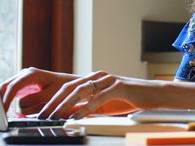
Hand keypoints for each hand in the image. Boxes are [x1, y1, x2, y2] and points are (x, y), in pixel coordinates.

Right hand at [0, 67, 79, 113]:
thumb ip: (35, 99)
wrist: (69, 84)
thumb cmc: (62, 88)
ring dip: (7, 101)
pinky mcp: (22, 86)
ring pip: (7, 90)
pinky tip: (10, 110)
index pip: (14, 86)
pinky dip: (10, 102)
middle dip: (1, 99)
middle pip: (5, 86)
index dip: (6, 99)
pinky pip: (12, 93)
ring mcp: (22, 79)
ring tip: (8, 113)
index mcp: (31, 74)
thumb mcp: (50, 94)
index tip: (2, 110)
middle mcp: (24, 74)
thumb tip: (20, 104)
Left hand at [39, 74, 160, 119]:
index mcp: (93, 79)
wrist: (153, 95)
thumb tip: (68, 116)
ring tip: (55, 117)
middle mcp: (99, 76)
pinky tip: (77, 116)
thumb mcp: (104, 105)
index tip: (41, 113)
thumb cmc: (129, 100)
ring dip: (65, 105)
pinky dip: (85, 108)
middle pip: (70, 87)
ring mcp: (109, 80)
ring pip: (81, 91)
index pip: (67, 88)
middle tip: (42, 116)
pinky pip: (98, 98)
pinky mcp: (119, 87)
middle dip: (54, 102)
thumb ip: (88, 107)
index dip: (53, 100)